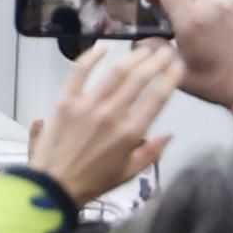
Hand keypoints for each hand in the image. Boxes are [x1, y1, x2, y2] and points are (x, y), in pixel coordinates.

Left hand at [27, 41, 177, 203]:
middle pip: (139, 79)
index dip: (171, 79)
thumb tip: (169, 133)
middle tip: (164, 51)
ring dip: (133, 57)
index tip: (178, 66)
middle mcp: (111, 115)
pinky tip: (103, 47)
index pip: (157, 99)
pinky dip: (92, 56)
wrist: (53, 185)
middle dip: (156, 62)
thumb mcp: (129, 173)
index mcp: (130, 134)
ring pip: (115, 72)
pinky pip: (80, 71)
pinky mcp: (66, 100)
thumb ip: (151, 152)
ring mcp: (87, 105)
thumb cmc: (93, 181)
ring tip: (144, 49)